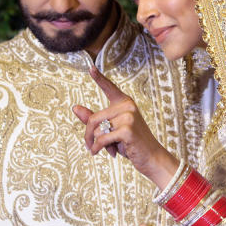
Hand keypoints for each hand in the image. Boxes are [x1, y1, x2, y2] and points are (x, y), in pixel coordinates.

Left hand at [72, 67, 178, 188]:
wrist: (151, 157)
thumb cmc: (131, 143)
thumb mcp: (112, 130)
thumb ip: (94, 119)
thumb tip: (74, 108)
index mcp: (124, 103)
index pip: (109, 88)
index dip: (99, 78)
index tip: (91, 68)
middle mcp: (127, 106)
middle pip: (94, 118)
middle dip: (88, 135)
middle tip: (89, 146)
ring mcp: (128, 116)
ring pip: (97, 129)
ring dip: (96, 143)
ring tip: (105, 150)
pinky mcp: (127, 130)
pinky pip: (102, 139)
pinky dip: (97, 148)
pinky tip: (99, 153)